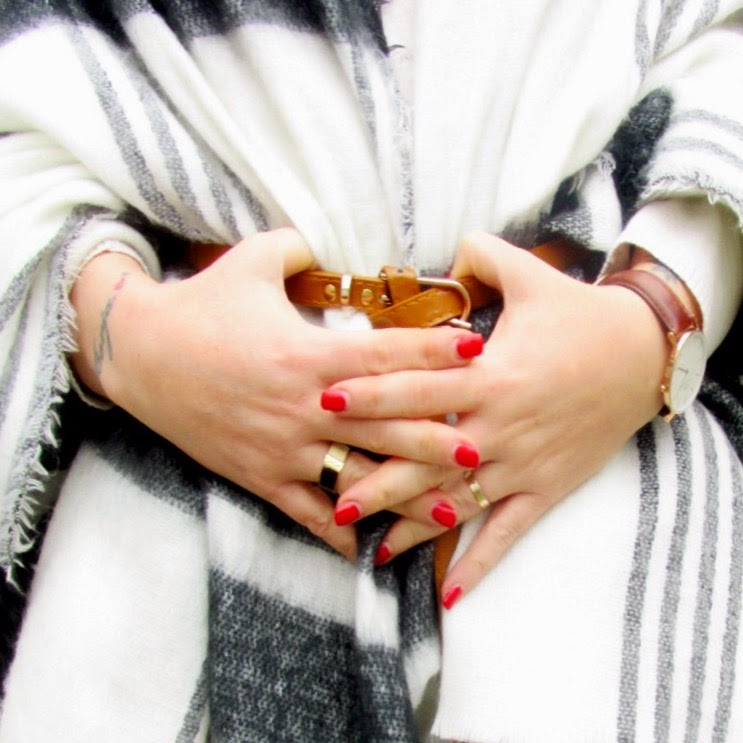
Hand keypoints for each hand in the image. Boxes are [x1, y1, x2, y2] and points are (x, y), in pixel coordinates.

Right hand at [70, 229, 483, 558]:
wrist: (140, 352)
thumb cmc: (201, 304)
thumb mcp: (252, 260)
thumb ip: (301, 249)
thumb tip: (335, 244)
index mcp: (307, 353)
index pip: (384, 352)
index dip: (433, 347)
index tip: (476, 347)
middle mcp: (303, 406)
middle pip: (382, 424)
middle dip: (435, 437)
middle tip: (483, 447)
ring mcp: (283, 447)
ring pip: (354, 476)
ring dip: (402, 495)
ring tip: (447, 512)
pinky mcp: (259, 474)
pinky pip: (304, 511)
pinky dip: (335, 530)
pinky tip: (366, 545)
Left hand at [324, 232, 667, 598]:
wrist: (643, 355)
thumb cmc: (580, 314)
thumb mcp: (530, 273)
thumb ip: (479, 256)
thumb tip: (443, 248)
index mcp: (490, 373)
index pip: (418, 388)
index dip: (371, 394)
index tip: (325, 402)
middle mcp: (499, 426)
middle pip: (428, 457)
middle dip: (380, 478)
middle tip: (333, 498)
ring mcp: (521, 463)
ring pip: (459, 502)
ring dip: (416, 528)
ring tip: (374, 549)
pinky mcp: (545, 487)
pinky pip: (508, 532)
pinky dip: (479, 563)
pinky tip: (449, 594)